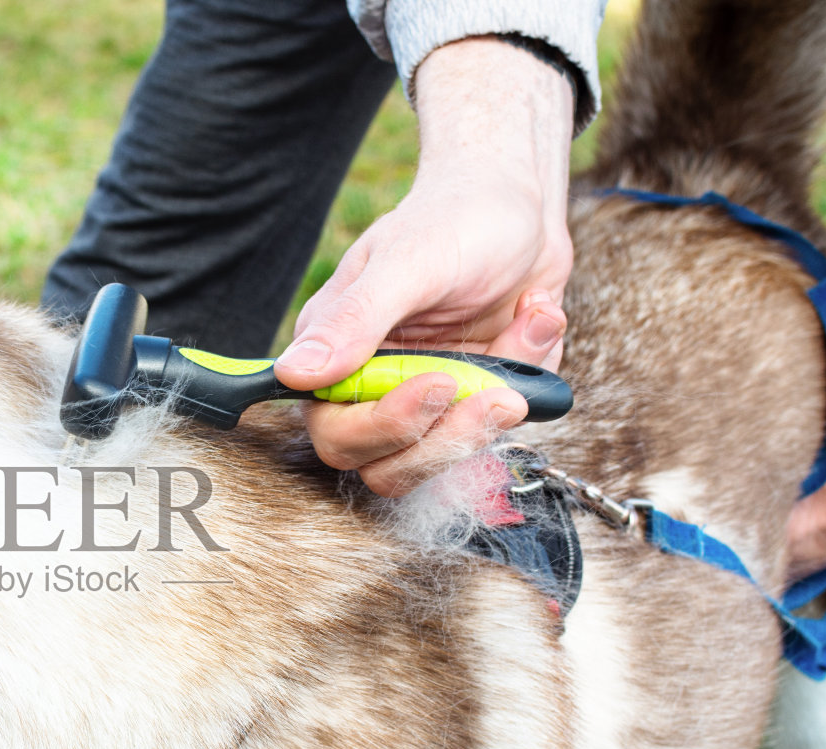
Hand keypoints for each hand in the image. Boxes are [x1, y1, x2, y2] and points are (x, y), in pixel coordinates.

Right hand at [275, 36, 574, 496]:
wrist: (519, 205)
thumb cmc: (454, 218)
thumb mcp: (407, 261)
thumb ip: (353, 320)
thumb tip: (292, 373)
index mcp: (337, 355)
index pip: (337, 431)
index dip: (385, 426)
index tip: (437, 383)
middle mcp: (375, 387)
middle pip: (387, 466)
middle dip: (446, 435)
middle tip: (497, 393)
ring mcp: (428, 401)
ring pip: (442, 458)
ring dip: (495, 408)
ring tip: (528, 325)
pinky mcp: (475, 402)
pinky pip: (501, 425)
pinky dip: (531, 372)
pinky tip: (533, 315)